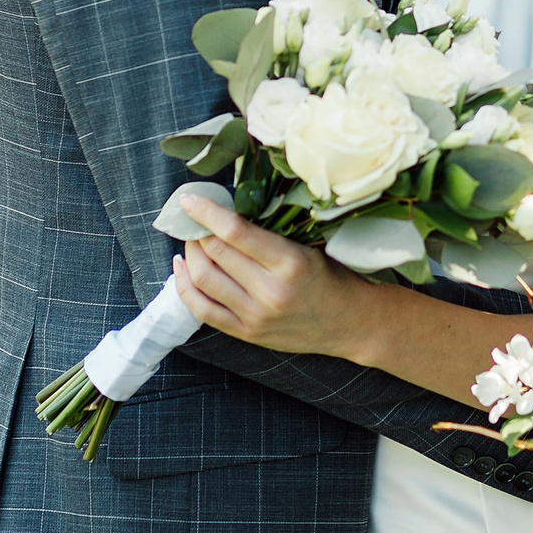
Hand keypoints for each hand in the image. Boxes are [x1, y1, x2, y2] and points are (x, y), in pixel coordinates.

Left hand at [173, 195, 376, 359]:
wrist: (350, 323)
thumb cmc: (333, 277)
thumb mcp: (309, 247)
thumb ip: (270, 235)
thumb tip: (225, 211)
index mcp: (291, 263)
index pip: (236, 232)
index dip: (207, 213)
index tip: (189, 199)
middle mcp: (271, 291)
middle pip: (215, 254)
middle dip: (196, 231)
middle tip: (192, 219)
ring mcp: (256, 316)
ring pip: (203, 280)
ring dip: (189, 255)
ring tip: (191, 241)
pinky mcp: (247, 333)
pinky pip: (203, 310)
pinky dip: (184, 287)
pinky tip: (181, 269)